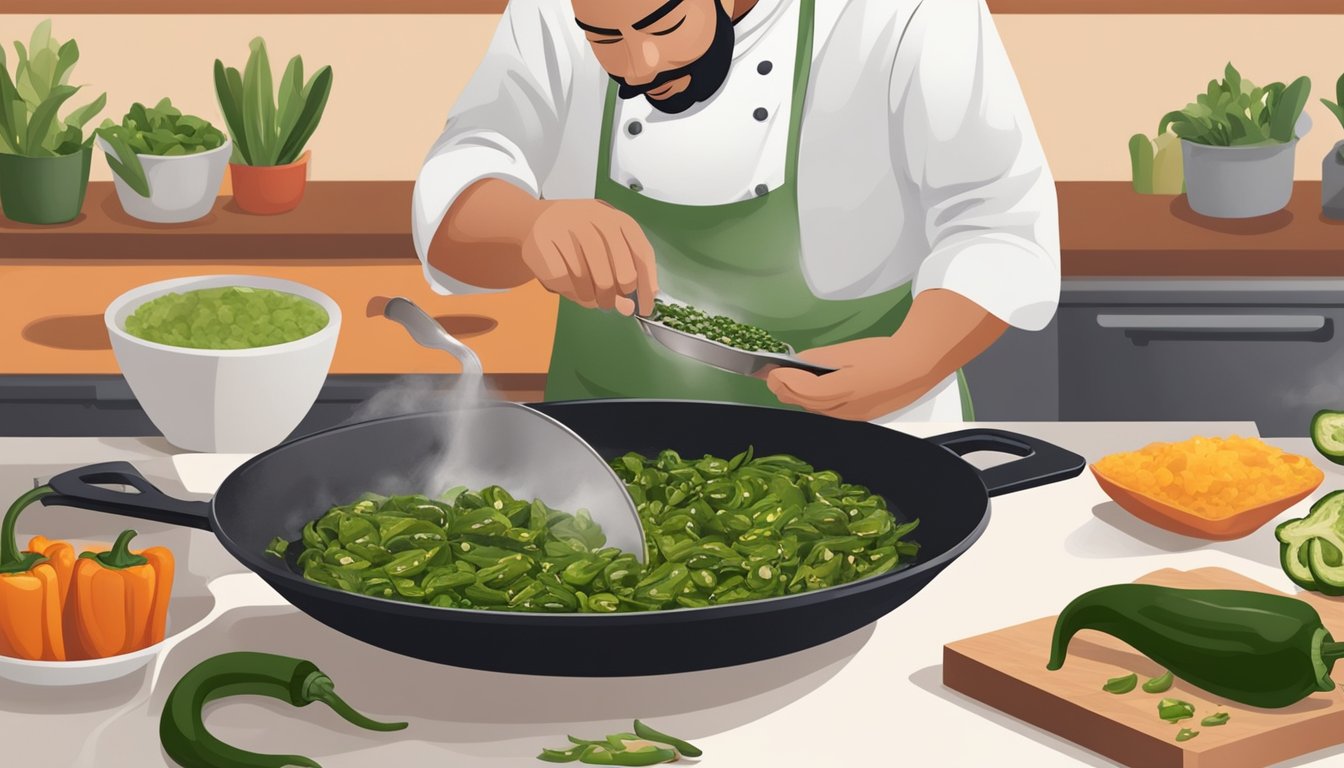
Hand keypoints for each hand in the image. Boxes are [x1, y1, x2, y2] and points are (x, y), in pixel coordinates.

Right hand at [518, 199, 657, 315]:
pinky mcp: (543, 238)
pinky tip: (570, 286)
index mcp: (619, 220)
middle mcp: (597, 218)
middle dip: (616, 295)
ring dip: (590, 296)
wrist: (540, 220)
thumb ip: (622, 278)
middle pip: (620, 272)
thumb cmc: (581, 242)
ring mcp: (569, 226)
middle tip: (607, 304)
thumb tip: (628, 308)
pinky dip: (569, 289)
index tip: (644, 310)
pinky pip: (563, 277)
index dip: (646, 286)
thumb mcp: (607, 254)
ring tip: (588, 296)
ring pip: (590, 277)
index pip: (642, 255)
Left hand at [760, 336, 939, 420]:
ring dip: (799, 395)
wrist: (917, 367)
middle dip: (785, 389)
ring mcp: (851, 415)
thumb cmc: (883, 354)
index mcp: (842, 388)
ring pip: (815, 409)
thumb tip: (797, 362)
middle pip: (803, 402)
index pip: (801, 390)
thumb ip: (818, 358)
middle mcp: (844, 408)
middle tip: (772, 375)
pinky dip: (816, 399)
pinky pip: (829, 410)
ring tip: (788, 380)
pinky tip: (814, 387)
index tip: (770, 371)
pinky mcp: (858, 417)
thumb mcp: (847, 351)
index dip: (781, 381)